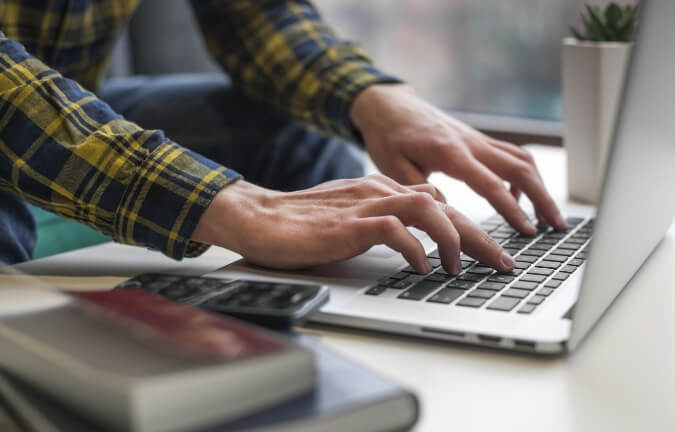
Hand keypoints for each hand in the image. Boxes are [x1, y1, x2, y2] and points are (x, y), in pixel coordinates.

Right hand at [192, 176, 514, 273]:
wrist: (259, 217)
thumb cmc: (301, 224)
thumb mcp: (352, 220)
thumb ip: (382, 223)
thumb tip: (413, 239)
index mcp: (381, 191)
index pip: (437, 204)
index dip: (467, 227)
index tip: (486, 252)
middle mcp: (378, 192)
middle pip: (444, 207)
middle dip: (479, 236)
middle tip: (502, 263)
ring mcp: (364, 205)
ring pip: (427, 209)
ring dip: (452, 238)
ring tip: (462, 267)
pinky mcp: (348, 223)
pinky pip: (394, 230)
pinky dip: (415, 249)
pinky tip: (423, 268)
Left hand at [350, 84, 566, 233]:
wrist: (389, 105)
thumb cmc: (388, 136)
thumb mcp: (393, 168)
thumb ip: (420, 193)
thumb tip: (447, 217)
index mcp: (450, 152)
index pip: (491, 184)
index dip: (512, 210)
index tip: (528, 230)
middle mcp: (471, 143)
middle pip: (520, 168)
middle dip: (543, 198)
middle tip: (556, 225)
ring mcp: (477, 139)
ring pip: (521, 159)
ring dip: (540, 186)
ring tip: (548, 215)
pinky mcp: (477, 140)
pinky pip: (510, 155)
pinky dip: (522, 176)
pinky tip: (517, 196)